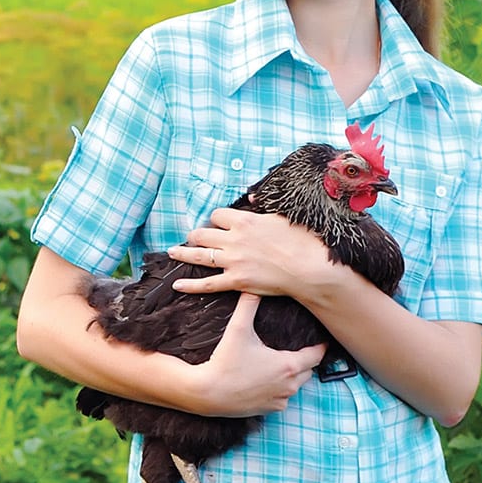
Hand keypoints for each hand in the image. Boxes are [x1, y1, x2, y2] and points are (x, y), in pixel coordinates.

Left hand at [167, 209, 333, 298]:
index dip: (215, 220)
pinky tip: (177, 284)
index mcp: (244, 221)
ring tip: (172, 252)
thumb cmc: (301, 240)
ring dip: (183, 253)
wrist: (309, 268)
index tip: (217, 224)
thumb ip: (263, 207)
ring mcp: (232, 261)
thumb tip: (251, 197)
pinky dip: (190, 285)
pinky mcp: (236, 281)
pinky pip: (207, 283)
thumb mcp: (282, 216)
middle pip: (202, 233)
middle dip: (195, 235)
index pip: (217, 215)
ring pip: (199, 255)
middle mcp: (234, 239)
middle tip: (192, 238)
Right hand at [185, 292, 324, 416]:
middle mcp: (290, 385)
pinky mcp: (269, 410)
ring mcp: (280, 400)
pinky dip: (278, 390)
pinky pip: (282, 398)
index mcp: (289, 365)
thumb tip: (252, 286)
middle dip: (304, 361)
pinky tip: (266, 381)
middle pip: (308, 371)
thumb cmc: (225, 362)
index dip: (319, 347)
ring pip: (295, 386)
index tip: (321, 341)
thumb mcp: (237, 330)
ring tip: (280, 365)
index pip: (316, 356)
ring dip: (291, 377)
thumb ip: (247, 306)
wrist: (207, 393)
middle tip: (296, 350)